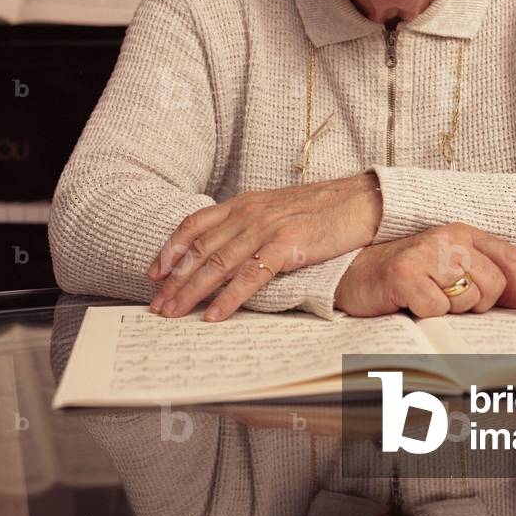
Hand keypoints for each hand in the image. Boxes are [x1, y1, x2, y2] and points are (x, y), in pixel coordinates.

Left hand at [147, 173, 381, 319]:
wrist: (361, 200)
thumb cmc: (324, 208)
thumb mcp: (279, 208)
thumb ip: (252, 223)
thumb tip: (229, 248)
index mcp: (245, 202)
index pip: (195, 224)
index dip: (171, 248)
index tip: (154, 272)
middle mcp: (249, 212)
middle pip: (200, 249)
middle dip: (174, 280)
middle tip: (156, 307)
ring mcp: (266, 227)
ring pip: (217, 264)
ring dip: (191, 292)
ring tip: (174, 315)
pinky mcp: (286, 244)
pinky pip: (249, 276)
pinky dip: (228, 298)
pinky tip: (214, 316)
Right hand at [334, 222, 515, 317]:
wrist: (351, 274)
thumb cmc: (405, 276)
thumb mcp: (446, 268)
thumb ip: (481, 276)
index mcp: (461, 232)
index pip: (509, 257)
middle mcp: (446, 237)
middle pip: (493, 285)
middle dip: (478, 304)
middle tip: (447, 300)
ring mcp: (425, 253)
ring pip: (467, 299)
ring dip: (450, 310)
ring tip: (425, 298)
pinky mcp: (405, 274)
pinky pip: (437, 310)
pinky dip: (426, 315)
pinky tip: (409, 303)